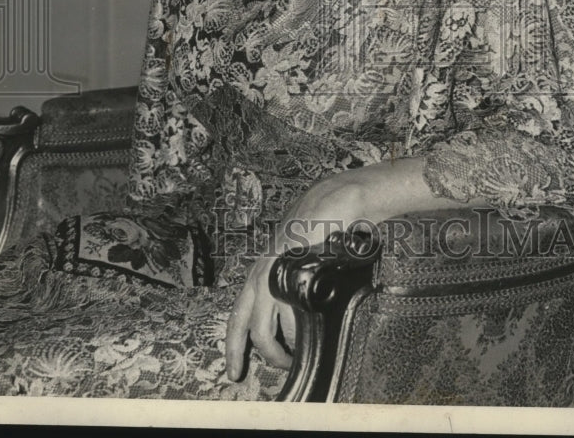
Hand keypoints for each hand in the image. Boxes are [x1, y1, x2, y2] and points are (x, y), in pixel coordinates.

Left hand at [224, 173, 358, 381]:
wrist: (338, 200)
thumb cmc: (319, 230)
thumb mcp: (298, 261)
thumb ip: (290, 284)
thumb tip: (294, 320)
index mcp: (261, 272)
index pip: (239, 315)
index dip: (235, 346)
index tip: (235, 372)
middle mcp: (263, 271)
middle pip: (251, 327)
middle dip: (266, 354)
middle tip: (283, 368)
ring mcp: (277, 268)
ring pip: (271, 322)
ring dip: (287, 345)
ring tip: (304, 352)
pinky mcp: (295, 264)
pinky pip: (292, 307)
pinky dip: (301, 327)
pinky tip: (313, 331)